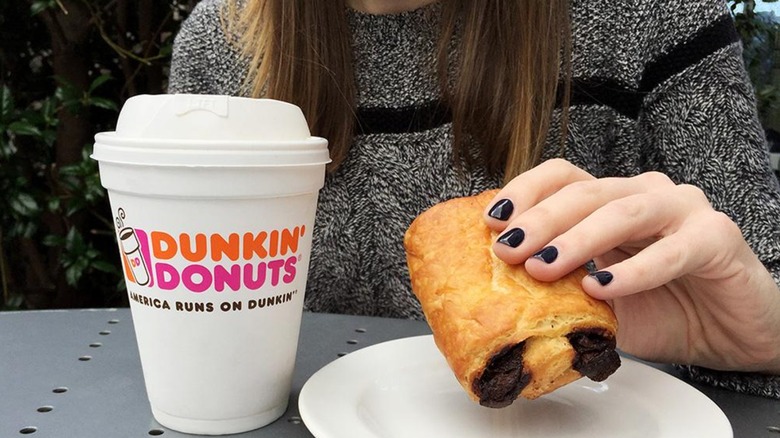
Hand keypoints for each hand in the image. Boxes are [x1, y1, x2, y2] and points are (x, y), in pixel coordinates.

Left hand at [483, 159, 779, 373]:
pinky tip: (603, 288)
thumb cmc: (663, 309)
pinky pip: (671, 250)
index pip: (562, 177)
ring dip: (578, 239)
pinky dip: (634, 270)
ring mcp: (682, 210)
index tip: (492, 221)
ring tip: (544, 267)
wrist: (730, 332)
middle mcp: (643, 194)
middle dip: (540, 220)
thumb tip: (503, 302)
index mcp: (610, 200)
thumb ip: (563, 293)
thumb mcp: (599, 302)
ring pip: (623, 211)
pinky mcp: (716, 237)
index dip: (524, 192)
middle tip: (507, 248)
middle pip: (585, 191)